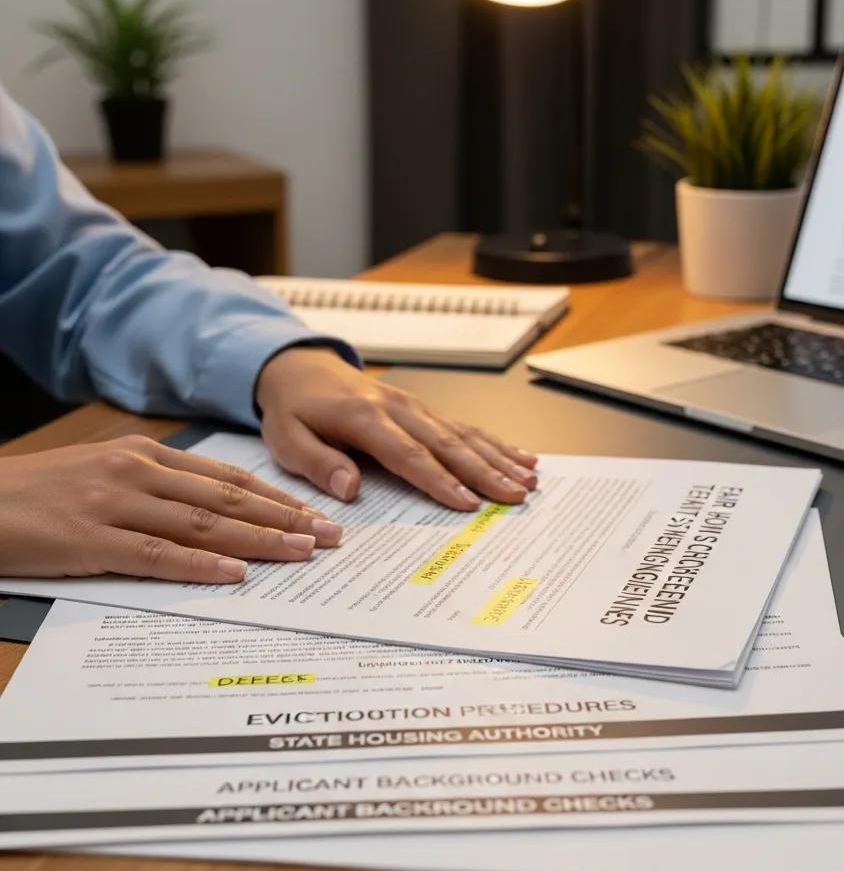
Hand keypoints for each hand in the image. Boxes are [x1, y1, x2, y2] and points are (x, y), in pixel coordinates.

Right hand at [0, 436, 342, 582]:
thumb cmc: (40, 492)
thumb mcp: (105, 473)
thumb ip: (158, 486)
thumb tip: (214, 508)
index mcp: (146, 455)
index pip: (229, 478)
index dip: (278, 498)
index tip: (316, 515)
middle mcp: (139, 473)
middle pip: (229, 499)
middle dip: (287, 519)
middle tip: (331, 536)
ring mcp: (114, 505)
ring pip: (204, 524)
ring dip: (260, 539)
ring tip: (303, 553)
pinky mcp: (88, 540)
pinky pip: (156, 554)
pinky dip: (200, 564)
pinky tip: (235, 573)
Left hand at [256, 347, 537, 509]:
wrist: (301, 366)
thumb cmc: (294, 409)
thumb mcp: (287, 438)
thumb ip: (318, 463)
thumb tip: (350, 488)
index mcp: (364, 417)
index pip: (409, 455)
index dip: (440, 481)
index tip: (468, 503)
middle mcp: (399, 408)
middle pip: (448, 444)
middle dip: (486, 472)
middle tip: (515, 496)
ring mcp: (416, 406)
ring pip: (464, 435)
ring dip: (499, 459)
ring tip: (530, 480)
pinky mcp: (424, 409)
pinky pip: (464, 427)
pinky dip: (495, 443)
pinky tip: (521, 456)